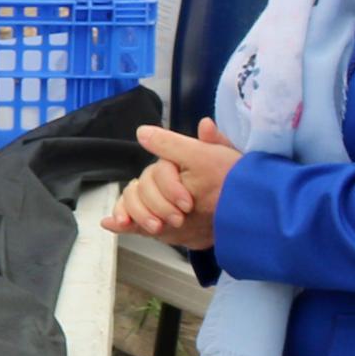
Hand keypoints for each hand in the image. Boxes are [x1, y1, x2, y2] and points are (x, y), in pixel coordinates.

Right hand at [111, 120, 241, 251]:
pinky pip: (127, 219)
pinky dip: (119, 220)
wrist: (237, 218)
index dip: (171, 189)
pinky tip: (117, 224)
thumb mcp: (210, 158)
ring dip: (138, 214)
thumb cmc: (227, 184)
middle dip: (157, 206)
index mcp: (171, 165)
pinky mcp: (149, 222)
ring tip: (155, 228)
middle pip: (141, 189)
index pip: (158, 173)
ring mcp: (151, 202)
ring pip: (130, 202)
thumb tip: (164, 128)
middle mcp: (157, 182)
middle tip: (177, 220)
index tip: (188, 204)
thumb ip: (187, 143)